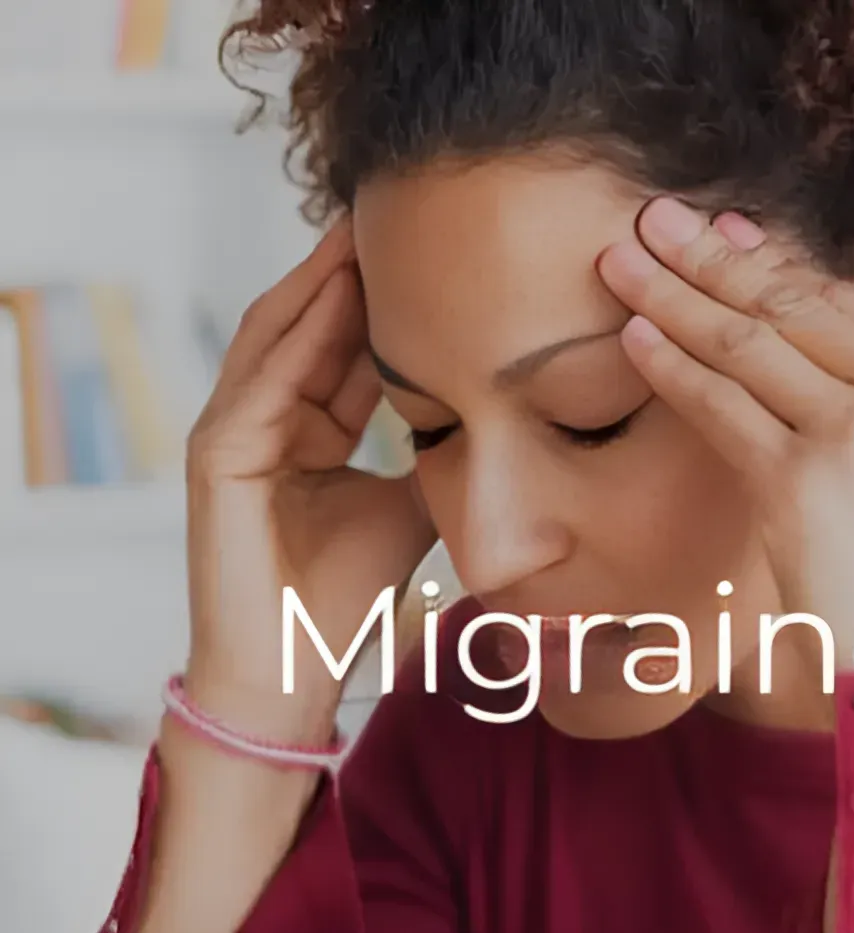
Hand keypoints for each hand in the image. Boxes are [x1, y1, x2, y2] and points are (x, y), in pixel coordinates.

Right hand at [184, 217, 435, 741]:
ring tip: (365, 225)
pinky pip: (263, 376)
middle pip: (312, 326)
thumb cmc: (348, 595)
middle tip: (401, 209)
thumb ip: (437, 456)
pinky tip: (333, 285)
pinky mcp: (217, 453)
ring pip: (281, 335)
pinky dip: (298, 330)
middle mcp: (267, 420)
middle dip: (353, 270)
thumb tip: (501, 415)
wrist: (294, 665)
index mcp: (309, 431)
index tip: (437, 253)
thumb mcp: (411, 507)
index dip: (388, 301)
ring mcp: (234, 432)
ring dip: (322, 279)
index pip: (347, 349)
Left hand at [597, 197, 853, 694]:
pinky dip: (671, 367)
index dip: (775, 261)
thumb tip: (833, 354)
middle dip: (712, 256)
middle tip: (655, 219)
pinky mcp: (802, 481)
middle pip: (794, 304)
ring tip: (623, 259)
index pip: (849, 302)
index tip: (726, 232)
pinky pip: (721, 404)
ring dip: (675, 294)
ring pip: (749, 342)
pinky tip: (633, 337)